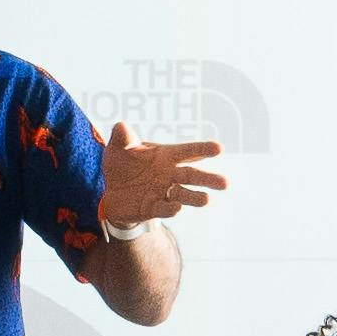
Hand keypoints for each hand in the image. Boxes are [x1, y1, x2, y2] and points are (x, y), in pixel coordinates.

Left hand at [100, 125, 225, 232]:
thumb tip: (121, 126)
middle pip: (192, 175)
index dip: (202, 149)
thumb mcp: (118, 148)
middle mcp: (170, 174)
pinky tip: (176, 208)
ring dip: (195, 197)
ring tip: (207, 200)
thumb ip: (122, 137)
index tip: (218, 148)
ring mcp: (163, 193)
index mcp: (166, 156)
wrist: (111, 190)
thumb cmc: (121, 164)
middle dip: (208, 179)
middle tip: (225, 184)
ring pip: (184, 195)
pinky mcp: (153, 208)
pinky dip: (170, 209)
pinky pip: (164, 209)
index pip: (188, 151)